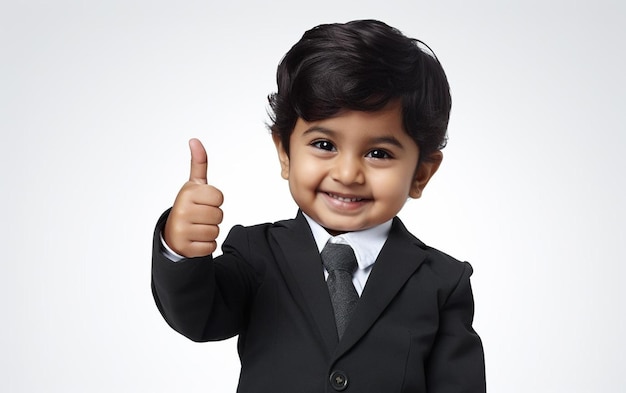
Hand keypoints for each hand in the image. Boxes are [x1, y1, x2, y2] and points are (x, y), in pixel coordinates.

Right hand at [164, 138, 223, 256]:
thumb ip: (199, 163)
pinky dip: (207, 245)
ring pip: (215, 231)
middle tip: (200, 216)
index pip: (219, 198)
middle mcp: (182, 211)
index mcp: (187, 193)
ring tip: (197, 227)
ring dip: (210, 231)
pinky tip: (195, 239)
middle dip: (213, 217)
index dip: (215, 201)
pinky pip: (211, 246)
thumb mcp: (194, 184)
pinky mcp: (186, 248)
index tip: (203, 202)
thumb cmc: (189, 206)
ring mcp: (182, 230)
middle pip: (219, 215)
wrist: (172, 234)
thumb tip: (195, 140)